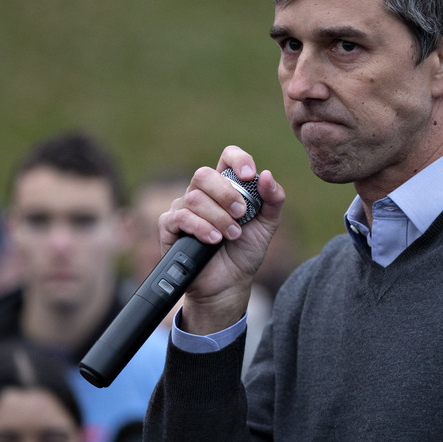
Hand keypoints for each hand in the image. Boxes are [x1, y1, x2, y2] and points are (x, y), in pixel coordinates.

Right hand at [158, 146, 285, 333]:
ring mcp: (183, 208)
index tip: (249, 176)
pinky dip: (201, 228)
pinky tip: (214, 240)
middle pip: (204, 173)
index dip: (238, 160)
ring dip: (219, 218)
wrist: (229, 284)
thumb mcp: (267, 226)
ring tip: (232, 236)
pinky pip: (180, 216)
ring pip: (194, 197)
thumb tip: (266, 175)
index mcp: (227, 186)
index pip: (228, 157)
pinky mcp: (169, 226)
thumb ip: (273, 200)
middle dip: (226, 194)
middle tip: (242, 215)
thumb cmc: (245, 251)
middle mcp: (202, 193)